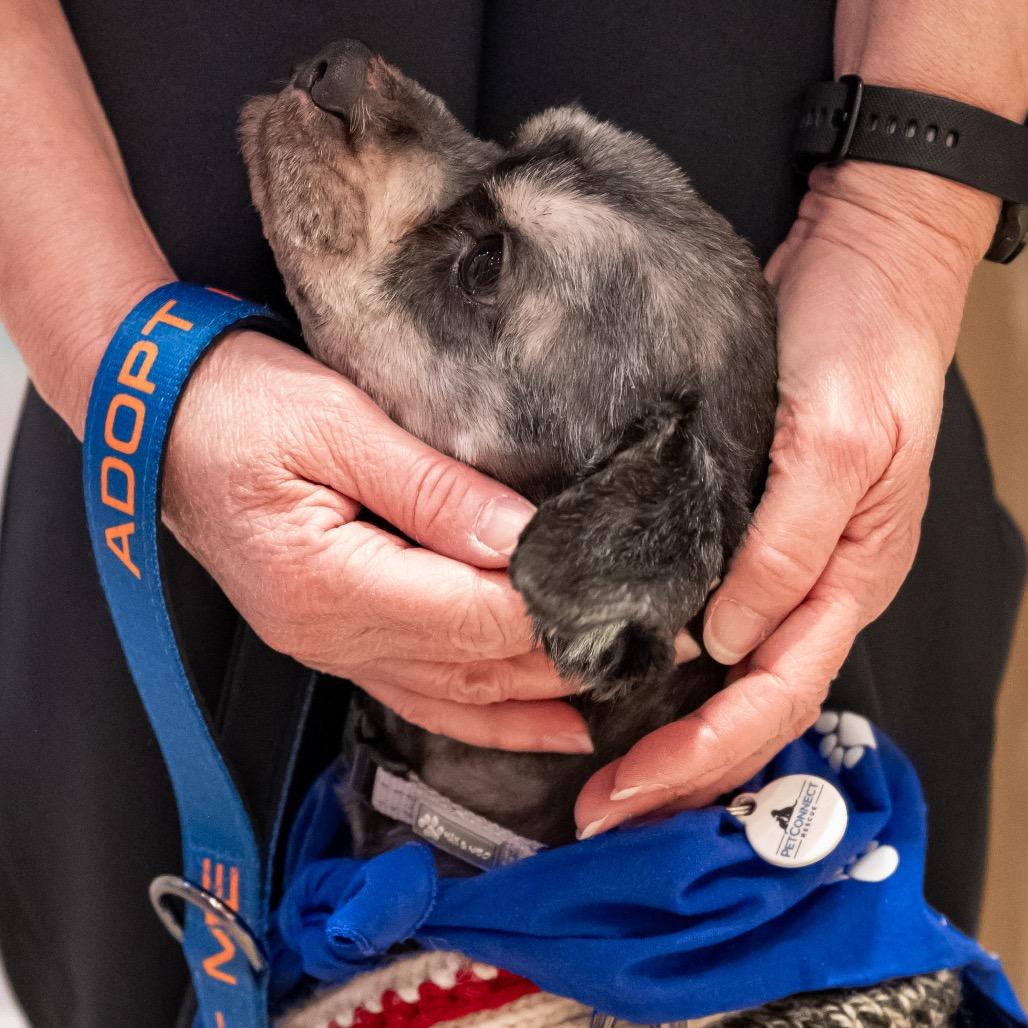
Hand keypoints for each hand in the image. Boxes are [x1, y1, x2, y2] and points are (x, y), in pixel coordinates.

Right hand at [163, 330, 589, 753]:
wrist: (161, 422)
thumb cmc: (237, 408)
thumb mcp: (339, 427)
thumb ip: (432, 490)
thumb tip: (519, 539)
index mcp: (331, 583)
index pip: (474, 619)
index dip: (555, 613)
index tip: (630, 596)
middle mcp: (330, 635)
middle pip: (473, 667)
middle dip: (563, 658)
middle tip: (650, 643)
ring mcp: (329, 645)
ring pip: (454, 697)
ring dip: (536, 697)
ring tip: (614, 690)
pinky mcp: (334, 635)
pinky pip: (421, 693)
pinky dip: (484, 712)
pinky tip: (537, 722)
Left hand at [574, 163, 997, 835]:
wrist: (861, 267)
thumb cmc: (865, 346)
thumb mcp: (836, 443)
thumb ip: (789, 546)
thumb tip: (725, 639)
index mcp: (849, 579)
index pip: (775, 695)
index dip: (703, 752)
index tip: (628, 787)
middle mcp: (812, 583)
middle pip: (749, 704)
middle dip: (679, 766)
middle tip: (600, 805)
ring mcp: (779, 558)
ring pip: (728, 673)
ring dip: (669, 726)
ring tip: (601, 764)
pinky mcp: (743, 523)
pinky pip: (706, 612)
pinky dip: (663, 658)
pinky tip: (611, 670)